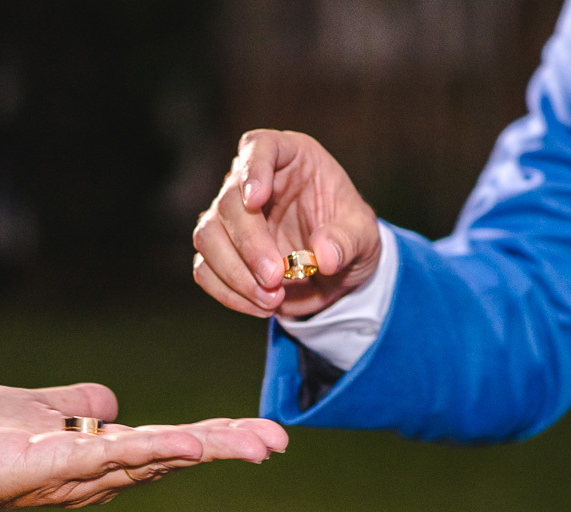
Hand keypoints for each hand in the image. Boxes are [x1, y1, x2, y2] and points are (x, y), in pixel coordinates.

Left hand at [0, 383, 287, 511]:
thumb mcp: (40, 409)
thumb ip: (77, 406)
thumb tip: (111, 402)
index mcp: (97, 457)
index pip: (166, 444)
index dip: (211, 438)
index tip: (261, 435)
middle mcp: (95, 473)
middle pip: (172, 456)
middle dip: (225, 447)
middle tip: (278, 442)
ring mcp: (77, 472)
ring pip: (154, 456)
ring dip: (205, 447)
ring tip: (256, 443)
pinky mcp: (55, 465)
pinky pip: (112, 456)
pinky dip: (153, 451)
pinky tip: (188, 445)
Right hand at [192, 130, 381, 318]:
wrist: (337, 274)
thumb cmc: (350, 238)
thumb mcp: (365, 237)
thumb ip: (348, 240)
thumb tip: (324, 256)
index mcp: (290, 159)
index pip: (259, 146)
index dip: (252, 169)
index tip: (256, 199)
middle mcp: (252, 183)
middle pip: (228, 202)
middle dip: (249, 244)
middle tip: (275, 277)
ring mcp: (230, 219)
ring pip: (207, 236)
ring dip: (235, 272)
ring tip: (273, 299)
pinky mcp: (220, 253)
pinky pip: (205, 269)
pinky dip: (228, 292)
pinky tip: (260, 305)